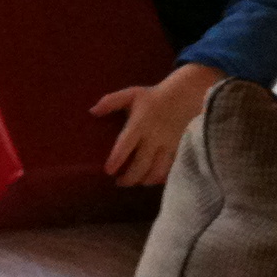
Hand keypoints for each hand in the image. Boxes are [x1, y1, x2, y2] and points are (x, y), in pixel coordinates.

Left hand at [90, 62, 225, 186]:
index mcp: (139, 124)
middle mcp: (153, 137)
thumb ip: (111, 102)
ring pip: (157, 170)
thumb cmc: (153, 97)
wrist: (184, 96)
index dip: (117, 159)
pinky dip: (161, 177)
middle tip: (119, 182)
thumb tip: (92, 111)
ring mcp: (167, 145)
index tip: (108, 171)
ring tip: (136, 182)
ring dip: (145, 180)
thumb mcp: (131, 94)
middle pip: (141, 164)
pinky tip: (153, 179)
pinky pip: (171, 168)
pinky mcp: (178, 149)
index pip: (126, 144)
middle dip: (129, 178)